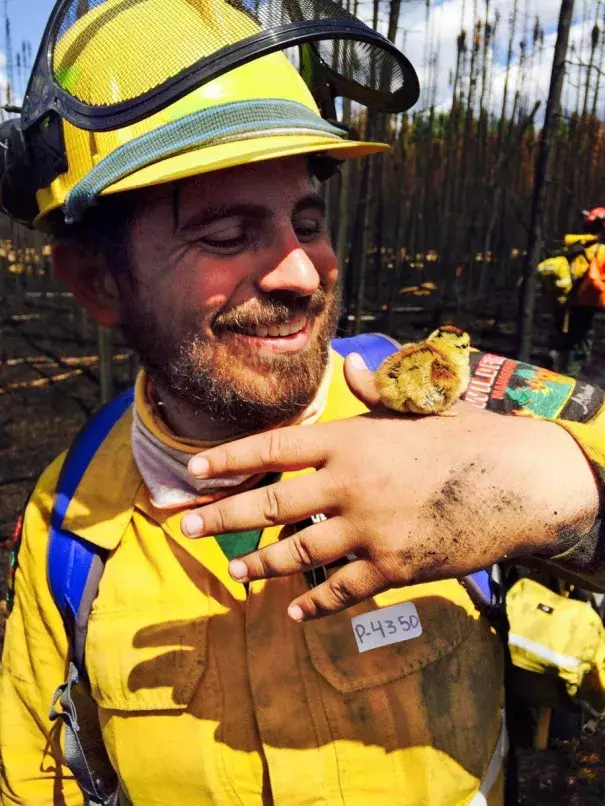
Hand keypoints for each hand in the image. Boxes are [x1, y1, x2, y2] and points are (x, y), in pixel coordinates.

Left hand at [181, 356, 598, 620]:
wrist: (519, 481)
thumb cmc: (466, 437)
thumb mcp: (419, 408)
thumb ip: (376, 393)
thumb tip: (352, 370)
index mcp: (351, 440)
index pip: (275, 448)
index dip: (231, 459)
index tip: (195, 471)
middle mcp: (350, 485)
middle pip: (271, 505)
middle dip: (223, 517)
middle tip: (188, 528)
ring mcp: (368, 531)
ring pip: (298, 553)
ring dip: (261, 566)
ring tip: (235, 574)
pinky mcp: (393, 568)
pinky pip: (343, 590)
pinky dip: (316, 603)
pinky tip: (295, 612)